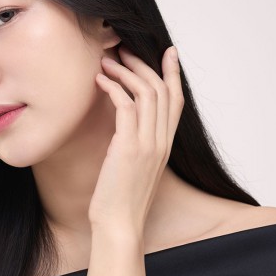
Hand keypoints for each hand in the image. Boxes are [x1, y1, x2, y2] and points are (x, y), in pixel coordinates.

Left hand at [88, 45, 183, 238]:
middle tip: (124, 50)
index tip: (168, 51)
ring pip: (146, 92)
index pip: (176, 100)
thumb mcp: (136, 168)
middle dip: (143, 64)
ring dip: (125, 72)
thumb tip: (126, 128)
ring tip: (106, 61)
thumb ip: (138, 145)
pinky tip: (100, 81)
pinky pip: (126, 106)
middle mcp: (162, 141)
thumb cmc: (123, 199)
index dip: (173, 73)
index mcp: (165, 145)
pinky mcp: (129, 148)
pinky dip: (113, 88)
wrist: (120, 225)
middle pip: (161, 90)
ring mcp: (148, 144)